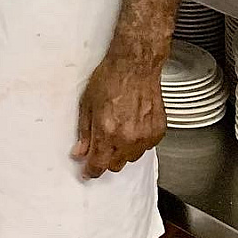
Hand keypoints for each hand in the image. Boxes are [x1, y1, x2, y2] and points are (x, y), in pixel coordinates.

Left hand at [72, 50, 166, 178]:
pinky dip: (137, 141)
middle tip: (100, 145)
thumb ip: (84, 132)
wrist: (136, 65)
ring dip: (122, 151)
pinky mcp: (158, 132)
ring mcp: (145, 136)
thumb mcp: (87, 104)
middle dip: (105, 159)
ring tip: (118, 129)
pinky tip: (132, 124)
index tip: (86, 172)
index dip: (90, 171)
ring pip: (131, 158)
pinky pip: (145, 147)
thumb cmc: (111, 77)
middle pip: (115, 165)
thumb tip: (79, 152)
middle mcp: (127, 138)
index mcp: (107, 131)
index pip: (98, 165)